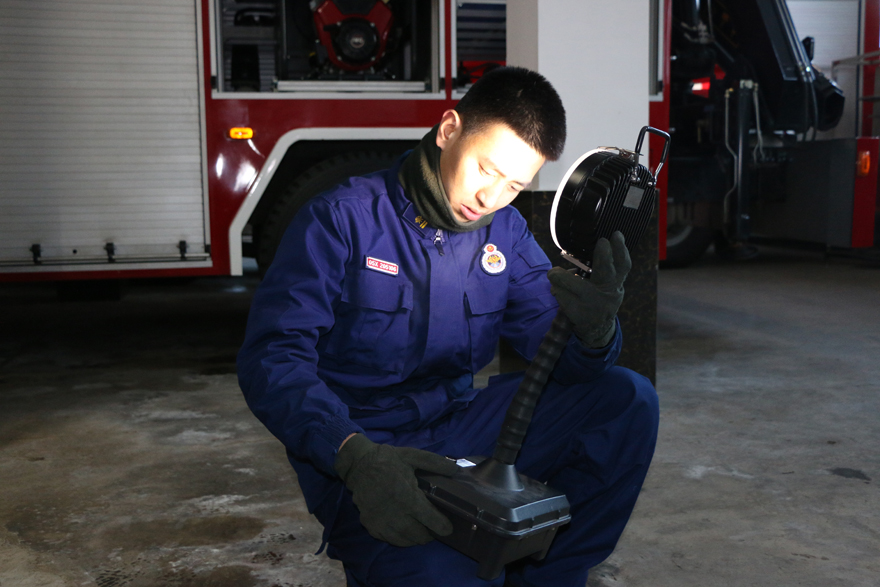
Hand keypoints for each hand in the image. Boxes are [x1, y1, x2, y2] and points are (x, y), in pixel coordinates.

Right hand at [334, 433, 458, 546]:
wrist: (358, 465)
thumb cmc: (388, 460)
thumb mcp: (412, 456)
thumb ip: (435, 462)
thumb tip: (456, 469)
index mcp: (408, 497)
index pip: (432, 521)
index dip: (444, 527)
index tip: (449, 528)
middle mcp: (396, 514)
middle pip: (420, 535)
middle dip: (430, 534)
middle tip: (434, 527)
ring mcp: (382, 522)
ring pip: (405, 541)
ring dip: (416, 538)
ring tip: (421, 530)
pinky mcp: (371, 525)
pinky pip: (390, 540)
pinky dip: (400, 538)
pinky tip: (404, 530)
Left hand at [547, 231, 630, 347]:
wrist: (596, 329)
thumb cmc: (598, 298)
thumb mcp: (608, 286)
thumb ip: (605, 270)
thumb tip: (594, 248)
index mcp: (615, 284)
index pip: (622, 265)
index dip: (620, 250)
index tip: (616, 235)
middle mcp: (606, 292)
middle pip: (605, 270)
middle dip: (604, 254)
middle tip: (601, 242)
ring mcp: (592, 303)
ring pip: (569, 280)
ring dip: (558, 275)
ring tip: (555, 274)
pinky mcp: (576, 312)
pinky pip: (559, 293)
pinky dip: (556, 290)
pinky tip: (557, 291)